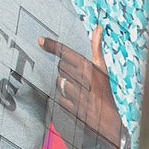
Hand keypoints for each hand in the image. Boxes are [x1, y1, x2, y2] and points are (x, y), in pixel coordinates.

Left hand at [39, 25, 125, 148]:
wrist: (108, 121)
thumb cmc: (105, 92)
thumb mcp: (103, 69)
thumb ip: (97, 48)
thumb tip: (97, 27)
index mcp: (90, 68)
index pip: (67, 53)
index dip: (53, 46)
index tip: (40, 40)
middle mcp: (82, 79)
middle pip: (61, 67)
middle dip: (67, 71)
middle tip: (80, 79)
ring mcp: (76, 94)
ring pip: (59, 82)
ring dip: (65, 85)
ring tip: (79, 91)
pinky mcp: (71, 107)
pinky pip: (60, 98)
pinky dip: (66, 100)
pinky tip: (76, 102)